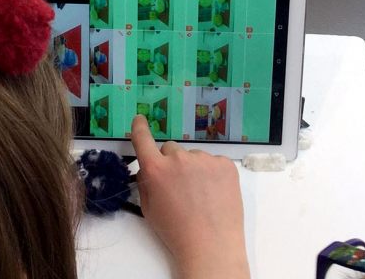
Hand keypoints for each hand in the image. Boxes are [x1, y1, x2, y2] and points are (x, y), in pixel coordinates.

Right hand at [130, 115, 249, 278]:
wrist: (211, 244)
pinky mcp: (225, 164)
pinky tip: (214, 193)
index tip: (140, 120)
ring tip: (200, 195)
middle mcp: (179, 159)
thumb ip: (145, 183)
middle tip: (179, 186)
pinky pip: (214, 162)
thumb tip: (148, 169)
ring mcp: (205, 159)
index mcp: (156, 170)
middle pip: (171, 150)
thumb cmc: (177, 231)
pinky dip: (213, 174)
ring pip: (194, 157)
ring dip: (194, 169)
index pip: (143, 139)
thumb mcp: (150, 209)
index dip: (140, 128)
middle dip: (171, 163)